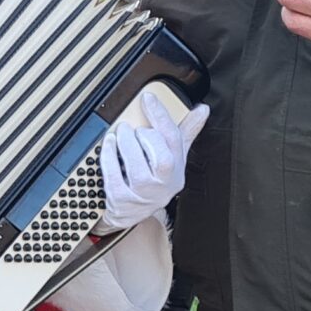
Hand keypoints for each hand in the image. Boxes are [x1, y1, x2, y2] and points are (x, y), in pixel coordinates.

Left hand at [96, 99, 209, 231]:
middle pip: (160, 156)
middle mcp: (163, 183)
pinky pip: (114, 175)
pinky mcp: (122, 200)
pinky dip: (109, 156)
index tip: (148, 97)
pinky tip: (108, 143)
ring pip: (137, 166)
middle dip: (145, 135)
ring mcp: (143, 194)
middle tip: (133, 127)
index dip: (161, 116)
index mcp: (177, 168)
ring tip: (120, 132)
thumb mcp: (172, 157)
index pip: (174, 139)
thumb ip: (185, 132)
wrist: (133, 213)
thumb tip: (202, 110)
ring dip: (125, 142)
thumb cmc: (155, 179)